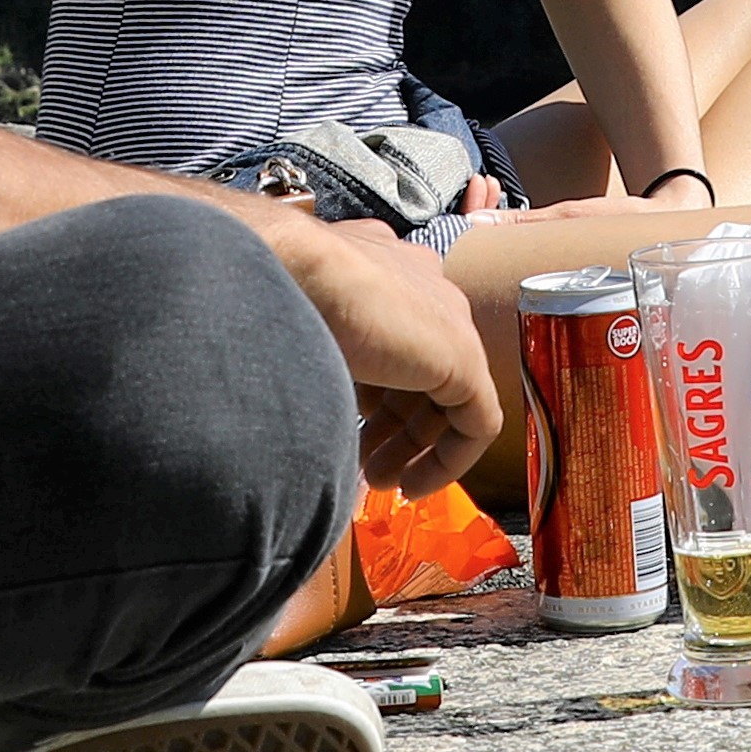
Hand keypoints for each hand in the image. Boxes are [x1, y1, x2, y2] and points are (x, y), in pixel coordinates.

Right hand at [256, 201, 496, 494]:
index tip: (346, 423)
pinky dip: (448, 460)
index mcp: (380, 265)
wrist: (290, 268)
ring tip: (377, 479)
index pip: (389, 334)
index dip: (370, 392)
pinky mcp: (463, 355)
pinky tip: (413, 486)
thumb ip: (314, 353)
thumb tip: (291, 394)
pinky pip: (475, 420)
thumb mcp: (296, 327)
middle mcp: (419, 282)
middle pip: (418, 367)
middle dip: (390, 427)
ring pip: (446, 395)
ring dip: (411, 447)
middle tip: (363, 465)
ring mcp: (446, 316)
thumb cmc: (274, 289)